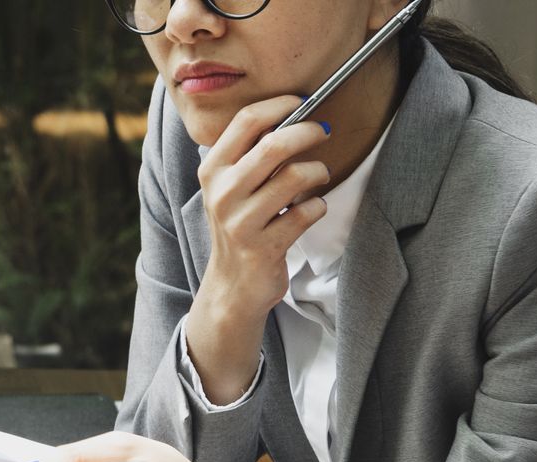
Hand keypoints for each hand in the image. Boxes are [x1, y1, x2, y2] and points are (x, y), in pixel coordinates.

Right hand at [184, 96, 332, 403]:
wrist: (232, 285)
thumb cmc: (241, 225)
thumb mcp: (232, 187)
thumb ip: (252, 153)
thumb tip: (295, 113)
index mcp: (212, 171)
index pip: (246, 121)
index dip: (280, 105)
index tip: (302, 102)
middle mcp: (222, 194)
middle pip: (275, 144)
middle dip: (309, 131)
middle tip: (323, 131)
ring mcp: (241, 222)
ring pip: (296, 176)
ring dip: (318, 172)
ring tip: (317, 178)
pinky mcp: (263, 246)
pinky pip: (307, 212)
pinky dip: (317, 207)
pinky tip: (309, 211)